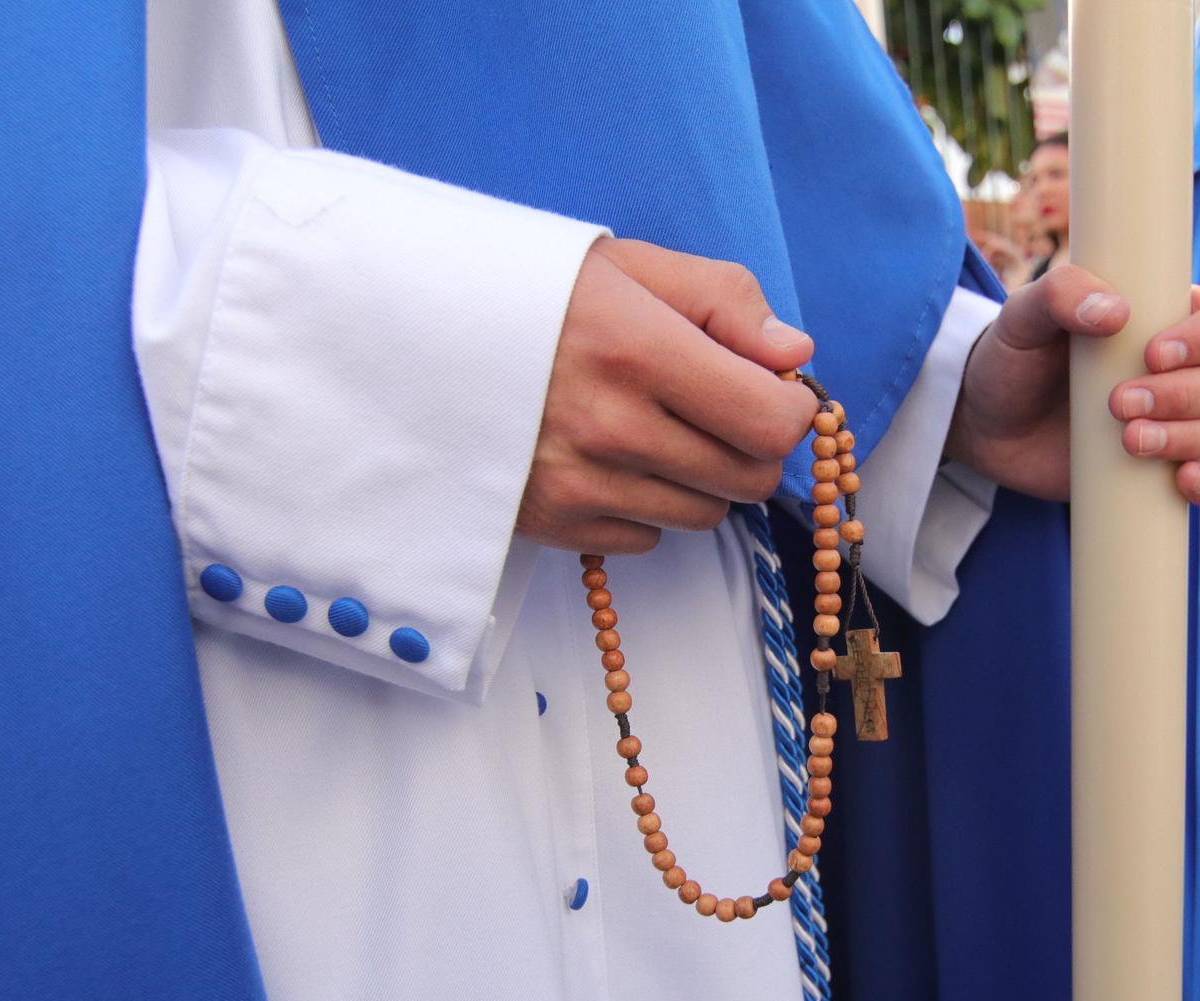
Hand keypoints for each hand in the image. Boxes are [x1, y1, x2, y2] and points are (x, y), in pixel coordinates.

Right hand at [521, 237, 818, 553]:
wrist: (406, 335)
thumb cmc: (526, 291)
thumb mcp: (625, 265)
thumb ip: (723, 301)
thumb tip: (794, 354)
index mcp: (637, 349)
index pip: (771, 423)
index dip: (788, 408)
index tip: (770, 387)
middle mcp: (610, 427)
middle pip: (748, 479)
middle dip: (750, 446)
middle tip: (712, 406)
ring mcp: (578, 484)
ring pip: (702, 515)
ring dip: (699, 479)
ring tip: (652, 426)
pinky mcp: (551, 523)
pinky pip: (645, 537)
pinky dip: (644, 505)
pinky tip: (607, 456)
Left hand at [944, 265, 1199, 503]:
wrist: (986, 426)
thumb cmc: (1012, 358)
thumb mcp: (1022, 317)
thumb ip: (1059, 294)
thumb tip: (1115, 312)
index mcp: (1167, 321)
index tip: (1153, 354)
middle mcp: (1182, 372)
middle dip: (1184, 395)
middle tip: (1119, 403)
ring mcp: (1174, 423)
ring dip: (1188, 438)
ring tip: (1128, 439)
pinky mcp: (1158, 470)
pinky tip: (1183, 480)